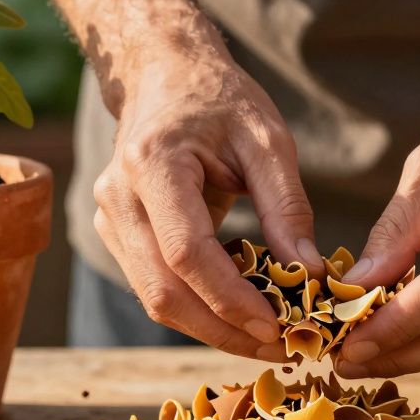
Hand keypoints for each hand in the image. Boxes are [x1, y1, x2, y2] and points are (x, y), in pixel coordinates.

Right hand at [92, 34, 321, 359]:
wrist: (164, 75)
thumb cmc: (221, 100)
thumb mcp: (268, 140)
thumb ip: (287, 205)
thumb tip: (311, 274)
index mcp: (153, 163)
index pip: (186, 253)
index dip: (231, 299)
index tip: (280, 326)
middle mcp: (118, 195)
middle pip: (163, 291)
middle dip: (224, 330)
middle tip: (284, 345)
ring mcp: (108, 218)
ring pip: (155, 299)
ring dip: (212, 328)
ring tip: (270, 335)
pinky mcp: (114, 234)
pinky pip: (155, 286)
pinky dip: (199, 308)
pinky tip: (242, 308)